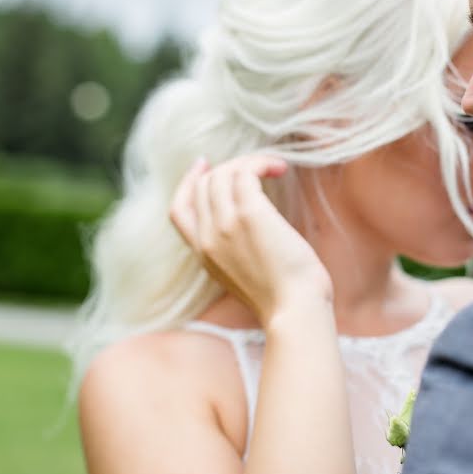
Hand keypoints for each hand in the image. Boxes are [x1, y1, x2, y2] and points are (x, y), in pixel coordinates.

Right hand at [170, 153, 333, 326]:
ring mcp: (226, 225)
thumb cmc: (285, 298)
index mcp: (204, 255)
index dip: (188, 182)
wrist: (294, 311)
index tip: (203, 165)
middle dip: (230, 167)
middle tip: (260, 167)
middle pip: (203, 185)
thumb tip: (256, 230)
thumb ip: (237, 252)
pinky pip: (246, 172)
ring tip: (277, 168)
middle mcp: (208, 237)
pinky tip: (280, 169)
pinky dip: (262, 163)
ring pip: (223, 173)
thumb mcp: (246, 276)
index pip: (178, 210)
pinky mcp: (249, 214)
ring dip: (250, 162)